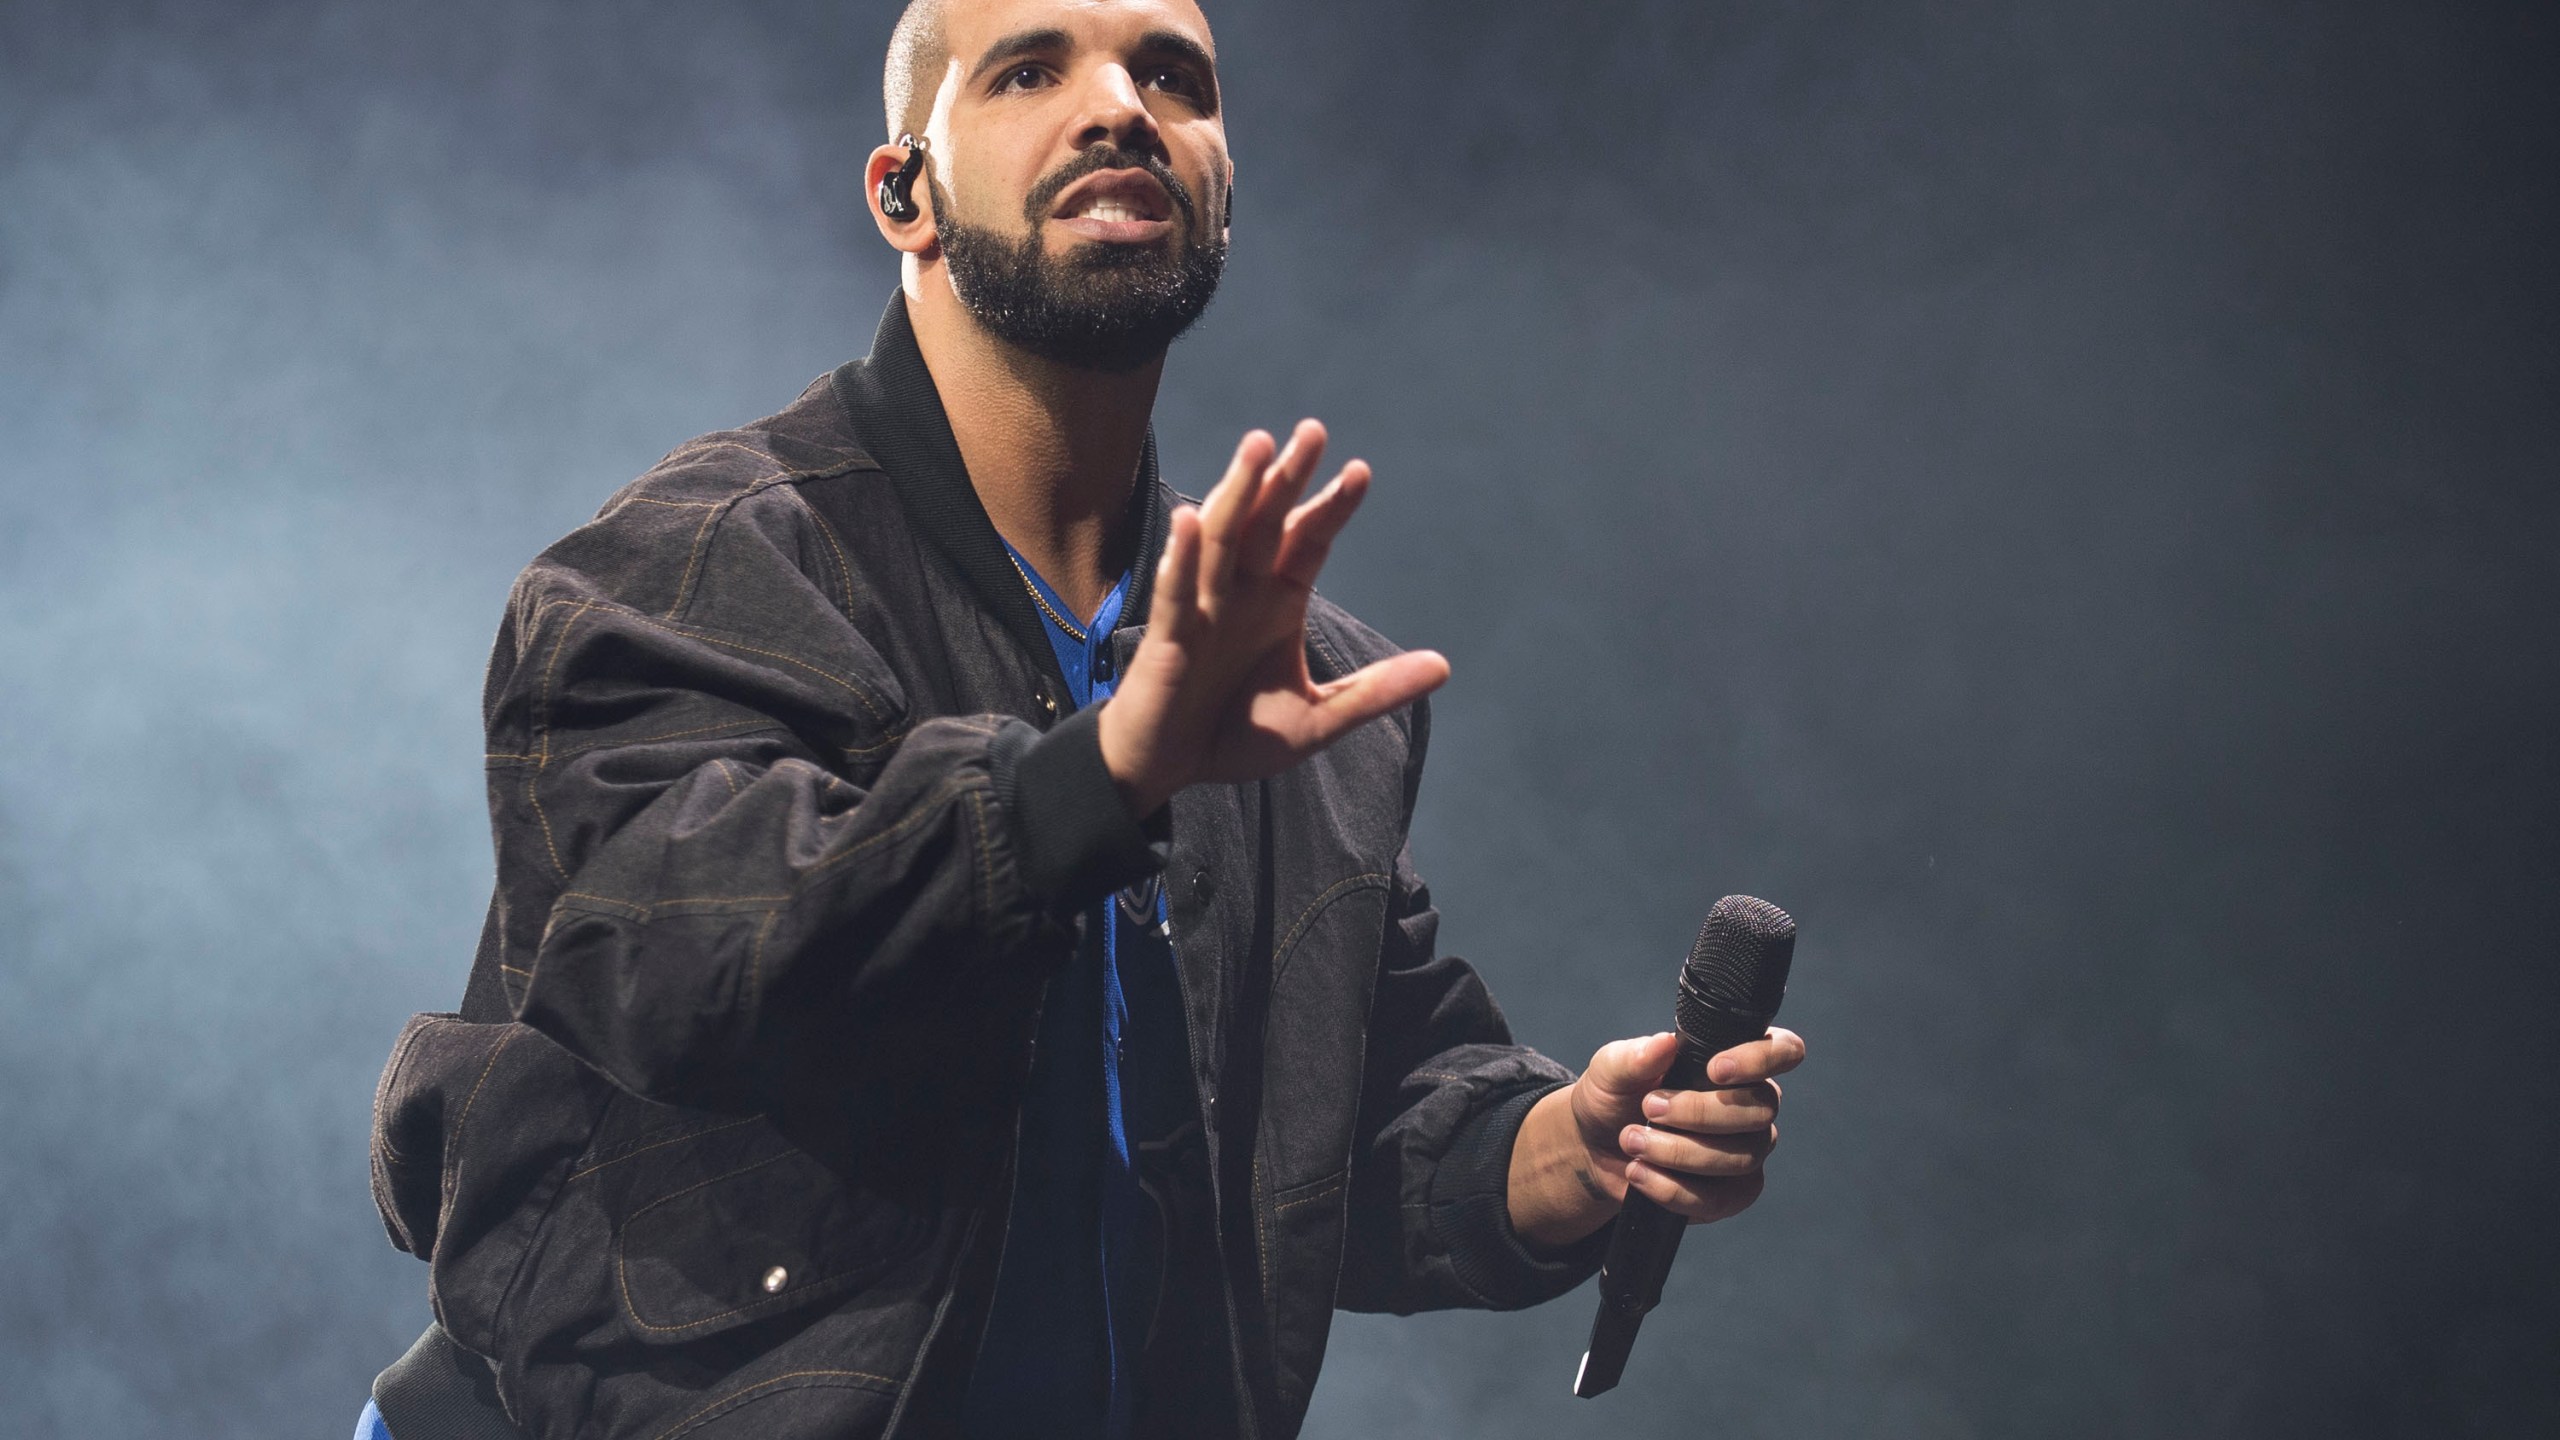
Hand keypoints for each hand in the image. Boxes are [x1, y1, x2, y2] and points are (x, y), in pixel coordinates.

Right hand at [1097, 420, 1450, 816]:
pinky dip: (1182, 556)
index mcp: (1278, 602)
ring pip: (1221, 538)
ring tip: (1257, 446)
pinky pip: (1175, 590)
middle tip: (1312, 430)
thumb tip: (1443, 666)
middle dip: (1288, 477)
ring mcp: (1201, 607)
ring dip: (1238, 492)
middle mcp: (1241, 592)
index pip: (1309, 541)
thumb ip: (1375, 691)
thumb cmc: (1236, 736)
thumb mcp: (1317, 719)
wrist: (1169, 767)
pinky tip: (1190, 519)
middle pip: (1267, 522)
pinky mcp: (1168, 637)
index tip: (1361, 472)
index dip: (1333, 506)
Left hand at [1508, 1027, 1805, 1246]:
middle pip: (1759, 1110)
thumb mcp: (1611, 1069)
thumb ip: (1635, 1056)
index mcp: (1736, 1062)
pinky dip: (1673, 1190)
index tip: (1715, 1070)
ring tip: (1632, 1141)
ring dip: (1677, 1151)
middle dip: (1698, 1112)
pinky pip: (1719, 1199)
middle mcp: (1753, 1105)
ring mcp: (1747, 1152)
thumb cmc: (1615, 1097)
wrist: (1596, 1148)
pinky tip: (1639, 1174)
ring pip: (1738, 1157)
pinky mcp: (1731, 1194)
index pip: (1783, 1051)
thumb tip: (1664, 1044)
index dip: (1761, 1059)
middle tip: (1647, 1108)